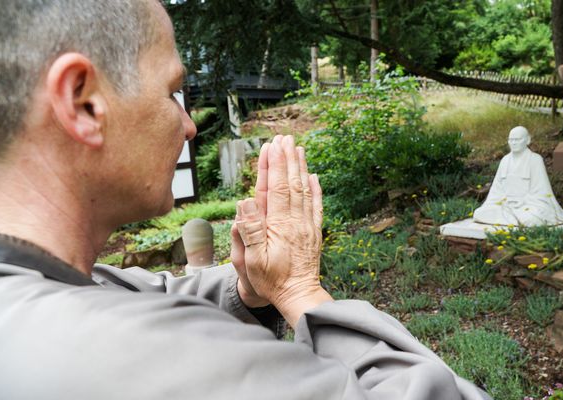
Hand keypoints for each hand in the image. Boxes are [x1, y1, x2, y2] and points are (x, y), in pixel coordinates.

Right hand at [235, 135, 331, 326]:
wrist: (299, 296)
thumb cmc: (272, 280)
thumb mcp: (253, 260)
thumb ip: (250, 230)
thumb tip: (245, 202)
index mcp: (280, 225)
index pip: (275, 188)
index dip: (273, 166)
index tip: (271, 146)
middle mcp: (296, 221)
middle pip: (292, 183)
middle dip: (288, 159)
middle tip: (285, 138)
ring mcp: (308, 226)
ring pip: (305, 190)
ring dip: (301, 167)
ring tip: (298, 148)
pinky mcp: (315, 232)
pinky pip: (316, 205)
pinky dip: (316, 188)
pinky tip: (314, 176)